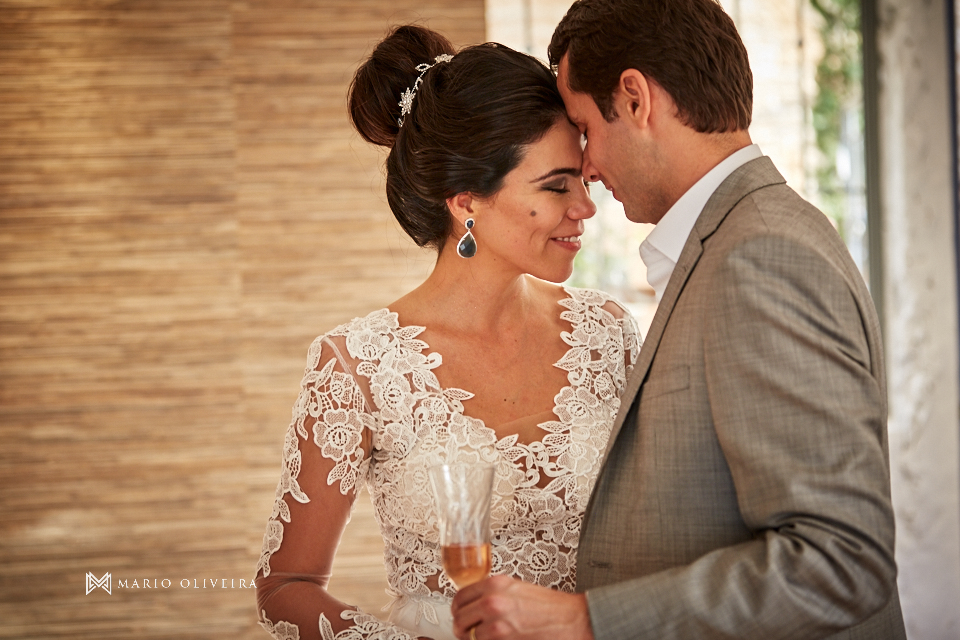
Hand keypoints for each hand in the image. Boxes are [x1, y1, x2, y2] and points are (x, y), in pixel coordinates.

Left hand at [451, 575, 593, 639]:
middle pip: (459, 618)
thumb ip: (493, 594)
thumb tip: (475, 606)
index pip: (459, 597)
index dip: (458, 610)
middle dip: (462, 629)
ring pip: (469, 636)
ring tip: (488, 639)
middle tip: (469, 634)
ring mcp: (496, 622)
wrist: (573, 620)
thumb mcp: (517, 589)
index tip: (460, 617)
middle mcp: (492, 600)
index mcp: (494, 584)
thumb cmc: (550, 607)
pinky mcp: (503, 639)